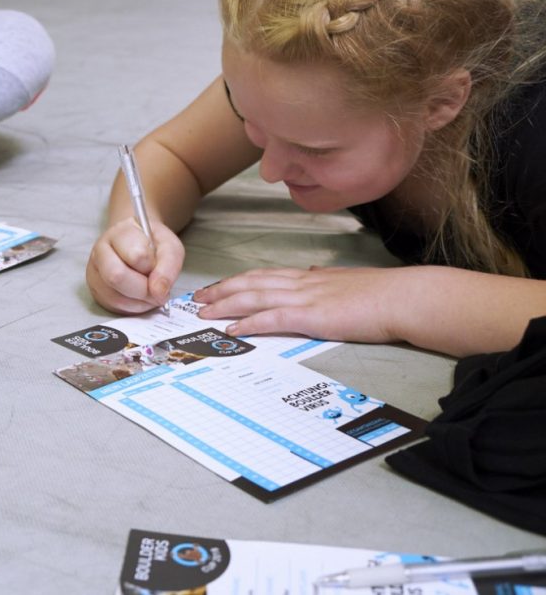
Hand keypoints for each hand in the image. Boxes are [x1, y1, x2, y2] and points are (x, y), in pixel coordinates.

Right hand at [86, 217, 183, 313]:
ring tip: (150, 291)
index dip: (151, 266)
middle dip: (143, 288)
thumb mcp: (169, 246)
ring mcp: (94, 272)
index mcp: (119, 232)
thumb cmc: (152, 245)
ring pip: (115, 295)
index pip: (136, 255)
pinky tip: (140, 297)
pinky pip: (114, 306)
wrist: (137, 246)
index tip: (156, 265)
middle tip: (156, 288)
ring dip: (140, 300)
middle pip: (116, 276)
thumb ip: (169, 265)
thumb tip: (158, 292)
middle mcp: (100, 250)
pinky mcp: (95, 291)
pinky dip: (134, 306)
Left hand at [194, 265, 406, 343]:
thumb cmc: (384, 294)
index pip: (264, 275)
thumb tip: (312, 272)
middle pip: (251, 283)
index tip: (218, 286)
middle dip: (221, 290)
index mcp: (310, 277)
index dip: (238, 280)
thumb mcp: (348, 280)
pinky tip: (232, 329)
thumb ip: (326, 279)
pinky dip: (249, 323)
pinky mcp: (313, 316)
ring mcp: (306, 298)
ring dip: (226, 304)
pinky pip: (272, 319)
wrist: (404, 298)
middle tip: (197, 297)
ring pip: (254, 297)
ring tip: (204, 311)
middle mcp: (302, 283)